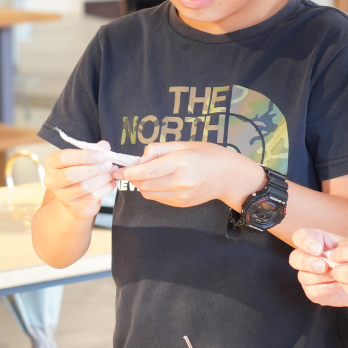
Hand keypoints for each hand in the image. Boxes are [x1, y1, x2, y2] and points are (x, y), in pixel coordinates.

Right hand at [45, 145, 115, 220]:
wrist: (77, 199)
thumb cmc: (80, 173)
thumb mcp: (84, 159)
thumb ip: (94, 150)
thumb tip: (105, 146)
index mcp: (52, 163)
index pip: (64, 158)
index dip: (84, 156)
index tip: (100, 155)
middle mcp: (52, 180)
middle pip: (71, 174)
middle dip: (93, 168)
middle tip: (108, 164)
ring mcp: (62, 196)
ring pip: (84, 186)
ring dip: (102, 178)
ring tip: (112, 172)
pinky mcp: (75, 207)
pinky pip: (93, 196)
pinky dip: (106, 188)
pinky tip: (112, 182)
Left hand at [113, 142, 264, 208]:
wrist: (230, 176)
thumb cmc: (208, 155)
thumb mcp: (184, 144)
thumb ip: (159, 149)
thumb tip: (140, 159)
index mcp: (181, 162)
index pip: (146, 171)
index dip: (128, 172)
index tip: (118, 170)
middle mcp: (181, 181)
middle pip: (144, 183)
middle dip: (133, 177)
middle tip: (133, 169)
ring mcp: (182, 195)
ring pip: (148, 193)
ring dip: (142, 184)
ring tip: (151, 174)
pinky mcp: (182, 204)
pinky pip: (158, 198)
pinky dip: (153, 190)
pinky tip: (162, 181)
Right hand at [288, 227, 347, 307]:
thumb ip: (346, 248)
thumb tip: (334, 254)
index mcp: (316, 241)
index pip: (299, 236)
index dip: (304, 242)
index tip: (318, 250)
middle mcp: (308, 257)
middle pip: (294, 258)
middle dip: (307, 262)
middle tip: (323, 266)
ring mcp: (308, 275)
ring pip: (303, 276)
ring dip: (321, 277)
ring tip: (338, 276)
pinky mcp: (313, 291)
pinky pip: (311, 291)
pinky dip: (324, 288)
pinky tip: (336, 285)